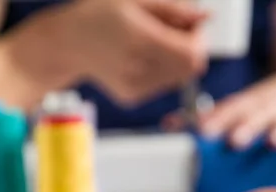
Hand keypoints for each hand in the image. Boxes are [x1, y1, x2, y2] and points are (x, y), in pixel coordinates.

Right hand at [74, 0, 208, 104]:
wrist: (69, 43)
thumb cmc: (100, 14)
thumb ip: (174, 8)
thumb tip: (205, 18)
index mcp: (141, 41)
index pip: (192, 55)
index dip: (198, 39)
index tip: (188, 26)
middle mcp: (138, 70)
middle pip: (188, 70)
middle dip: (188, 50)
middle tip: (170, 32)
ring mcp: (134, 88)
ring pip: (176, 79)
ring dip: (173, 61)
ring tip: (150, 43)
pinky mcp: (131, 98)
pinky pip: (160, 86)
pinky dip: (158, 71)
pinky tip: (138, 58)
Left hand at [199, 68, 275, 148]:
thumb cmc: (264, 104)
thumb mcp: (238, 106)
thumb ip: (207, 118)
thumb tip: (168, 125)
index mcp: (248, 104)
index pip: (230, 110)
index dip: (216, 120)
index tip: (202, 132)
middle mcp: (269, 108)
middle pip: (257, 115)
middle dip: (246, 127)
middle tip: (234, 140)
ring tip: (274, 141)